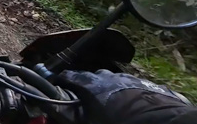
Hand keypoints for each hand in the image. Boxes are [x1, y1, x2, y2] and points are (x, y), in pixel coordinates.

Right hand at [57, 70, 196, 123]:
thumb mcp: (86, 122)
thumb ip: (65, 113)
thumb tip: (47, 104)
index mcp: (91, 84)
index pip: (69, 76)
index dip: (61, 81)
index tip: (57, 86)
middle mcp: (109, 76)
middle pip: (92, 78)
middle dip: (86, 86)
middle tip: (85, 100)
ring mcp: (131, 80)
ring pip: (113, 82)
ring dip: (108, 91)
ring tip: (109, 106)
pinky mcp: (149, 87)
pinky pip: (133, 89)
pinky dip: (128, 96)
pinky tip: (131, 109)